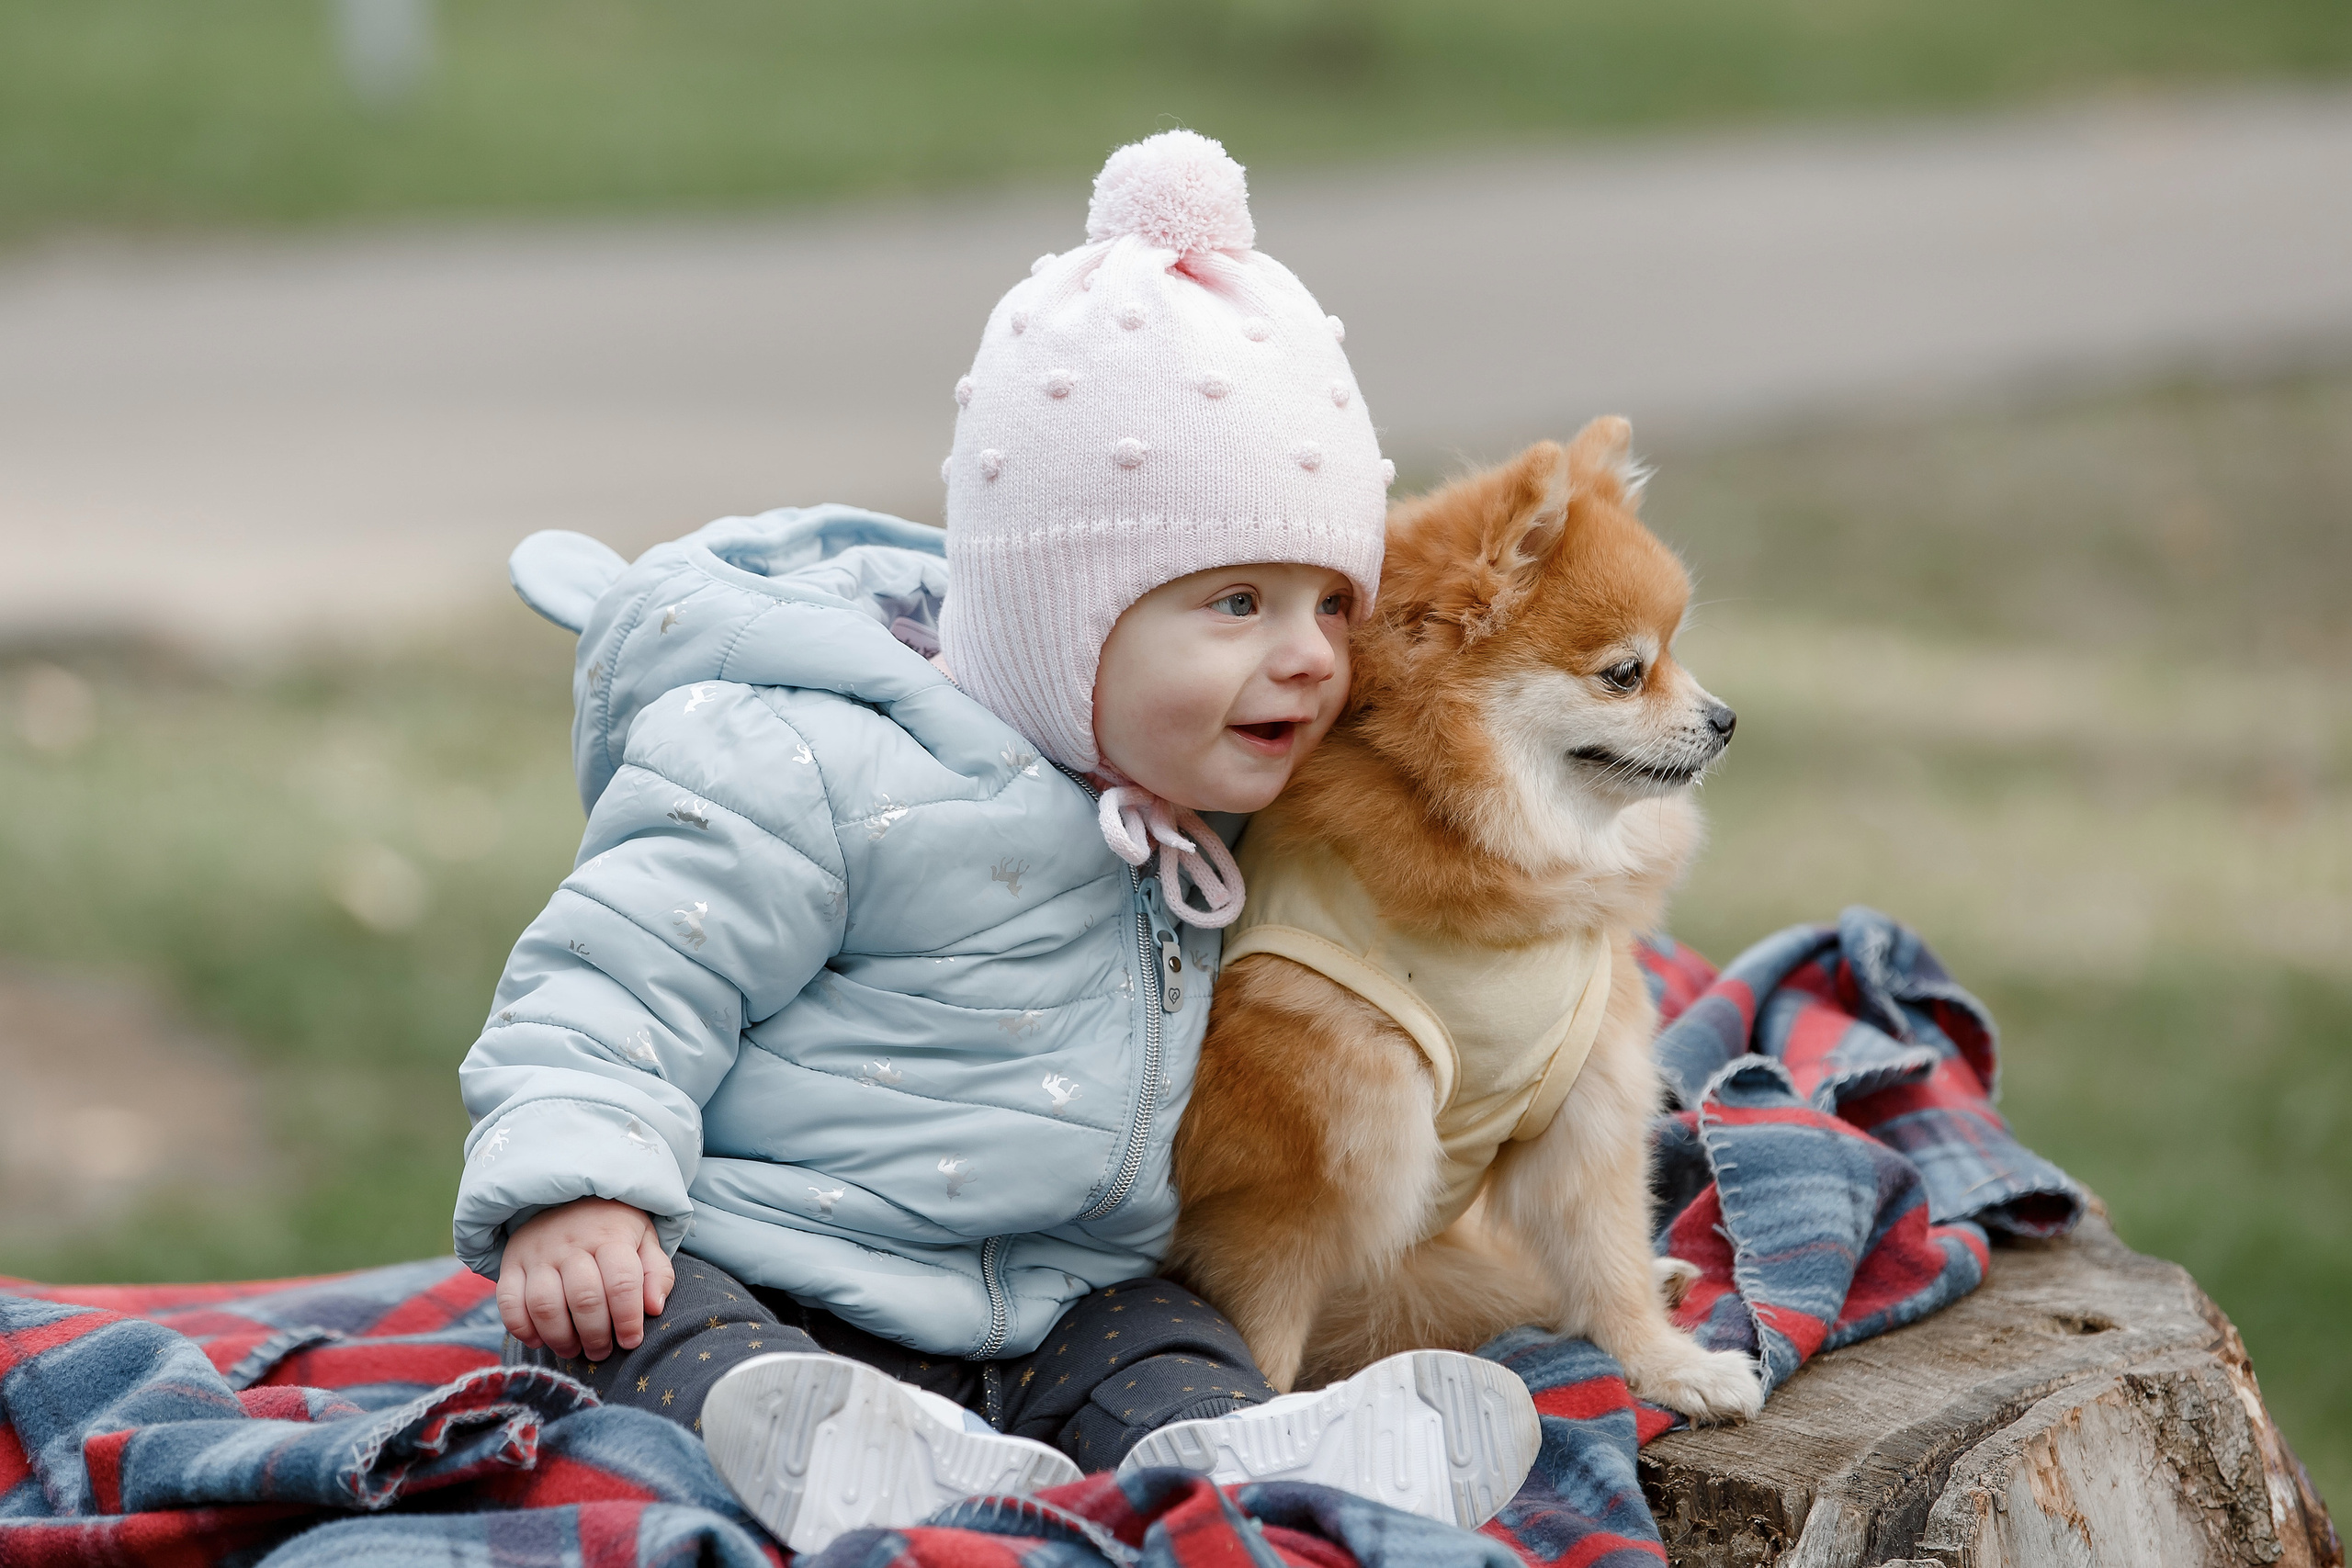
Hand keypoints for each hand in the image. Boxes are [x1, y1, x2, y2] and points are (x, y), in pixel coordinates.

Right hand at [496, 1196, 674, 1360]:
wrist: (566, 1194)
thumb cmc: (612, 1227)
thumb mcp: (644, 1238)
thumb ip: (655, 1273)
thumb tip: (654, 1307)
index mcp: (610, 1235)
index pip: (621, 1282)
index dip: (628, 1319)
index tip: (631, 1340)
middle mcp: (571, 1243)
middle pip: (584, 1298)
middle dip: (596, 1335)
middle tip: (602, 1351)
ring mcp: (538, 1253)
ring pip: (544, 1305)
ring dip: (560, 1337)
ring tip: (574, 1349)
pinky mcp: (511, 1263)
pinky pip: (508, 1302)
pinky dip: (522, 1329)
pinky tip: (540, 1339)